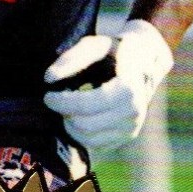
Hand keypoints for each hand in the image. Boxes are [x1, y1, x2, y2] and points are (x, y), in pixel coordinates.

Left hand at [43, 20, 173, 156]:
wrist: (144, 60)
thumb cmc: (114, 50)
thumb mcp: (95, 45)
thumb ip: (71, 58)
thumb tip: (48, 78)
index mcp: (128, 87)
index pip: (87, 104)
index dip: (63, 102)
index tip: (48, 95)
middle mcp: (134, 111)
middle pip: (86, 125)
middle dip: (64, 114)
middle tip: (55, 100)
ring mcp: (133, 126)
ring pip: (89, 139)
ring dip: (70, 124)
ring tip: (66, 107)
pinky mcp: (127, 137)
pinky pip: (96, 145)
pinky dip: (81, 134)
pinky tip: (78, 115)